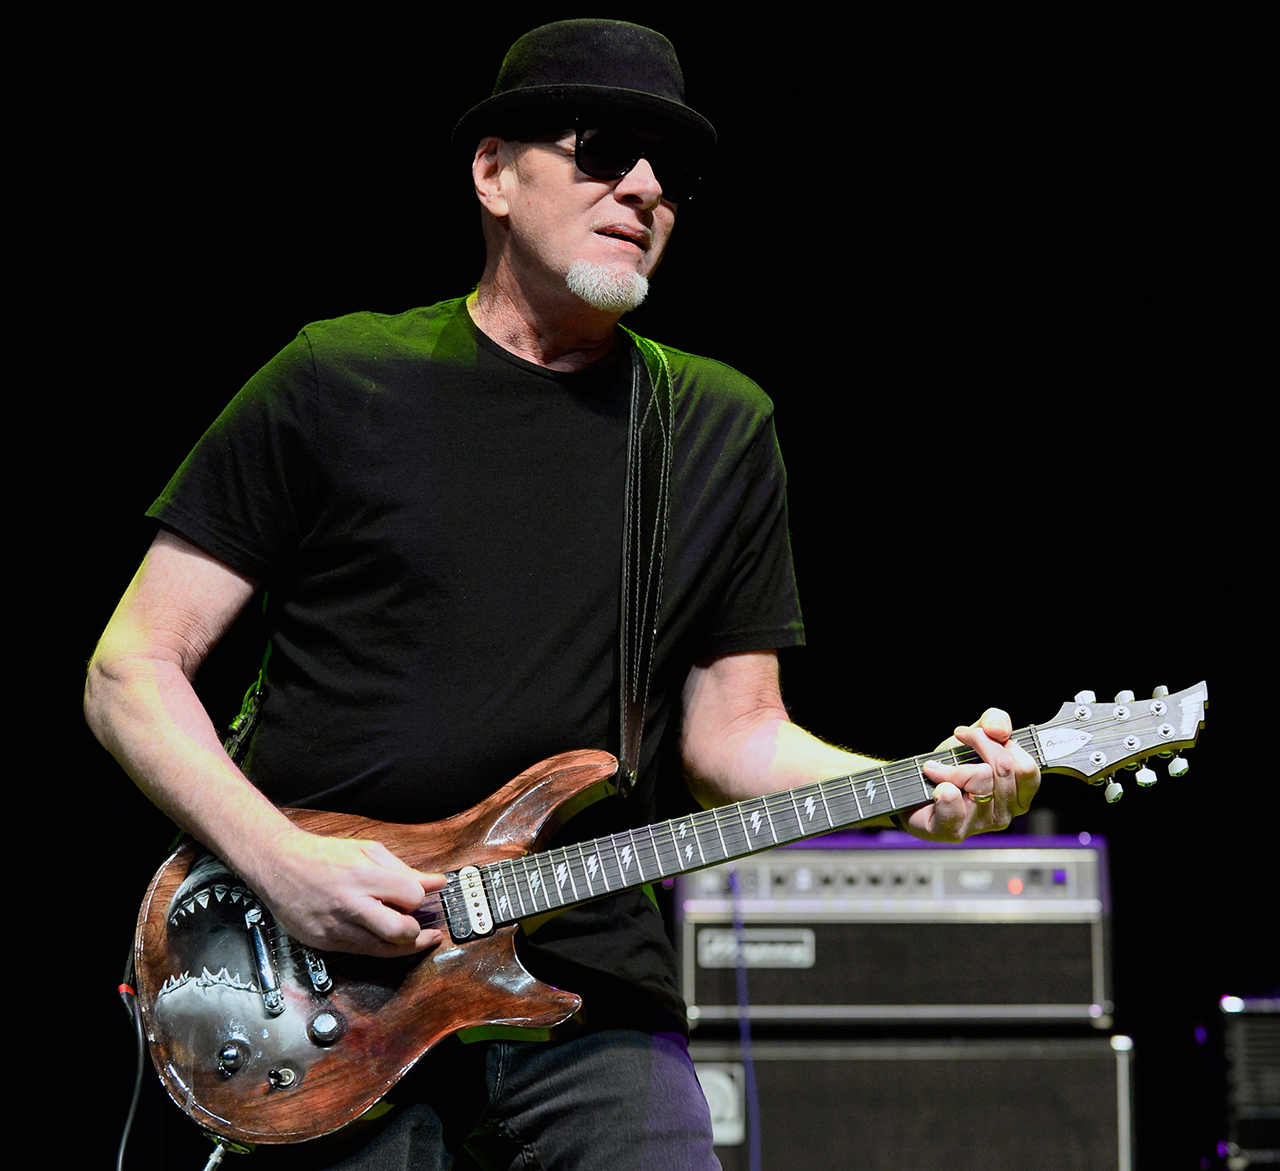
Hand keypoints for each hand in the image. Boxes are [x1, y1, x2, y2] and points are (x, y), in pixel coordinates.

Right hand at [248, 828, 446, 956]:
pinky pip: (361, 952)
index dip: (420, 899)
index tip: (419, 897)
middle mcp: (350, 904)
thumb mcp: (368, 850)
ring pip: (382, 950)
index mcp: (363, 876)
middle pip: (399, 932)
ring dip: (404, 946)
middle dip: (417, 932)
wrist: (278, 865)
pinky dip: (378, 947)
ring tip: (415, 937)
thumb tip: (437, 882)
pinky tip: (383, 937)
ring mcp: (336, 927)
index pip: (411, 897)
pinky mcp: (324, 942)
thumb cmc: (324, 855)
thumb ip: (404, 868)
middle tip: (422, 927)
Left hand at [907, 708, 1039, 841]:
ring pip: (979, 782)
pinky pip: (953, 806)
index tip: (979, 733)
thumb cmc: (953, 765)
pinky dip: (942, 790)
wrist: (917, 786)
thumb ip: (996, 722)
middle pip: (1003, 769)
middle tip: (958, 737)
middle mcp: (1005, 813)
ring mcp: (980, 824)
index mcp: (1018, 794)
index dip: (1002, 743)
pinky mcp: (953, 831)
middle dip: (977, 744)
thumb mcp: (978, 735)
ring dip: (952, 766)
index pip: (1026, 768)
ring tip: (938, 766)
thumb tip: (998, 730)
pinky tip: (936, 786)